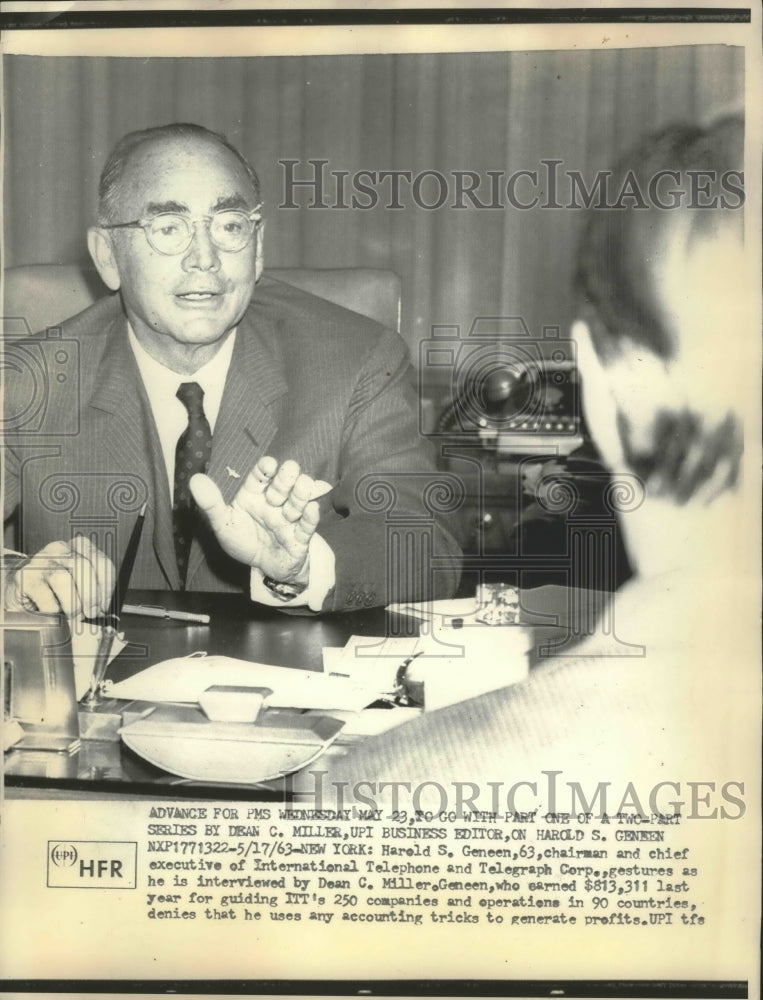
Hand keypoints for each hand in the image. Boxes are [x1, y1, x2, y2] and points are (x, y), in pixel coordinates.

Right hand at [4, 536, 114, 617]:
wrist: (23, 591)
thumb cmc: (56, 589)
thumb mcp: (80, 585)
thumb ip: (95, 592)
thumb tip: (104, 611)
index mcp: (79, 547)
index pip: (101, 562)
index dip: (106, 587)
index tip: (105, 605)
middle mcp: (60, 549)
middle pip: (83, 567)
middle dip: (90, 595)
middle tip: (90, 613)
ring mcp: (40, 561)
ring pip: (63, 579)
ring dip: (72, 604)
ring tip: (73, 615)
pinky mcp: (25, 577)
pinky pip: (45, 596)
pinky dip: (53, 610)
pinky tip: (54, 612)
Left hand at [190, 457, 320, 582]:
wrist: (265, 569)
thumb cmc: (245, 541)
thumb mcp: (224, 524)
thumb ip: (211, 503)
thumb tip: (195, 479)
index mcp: (254, 496)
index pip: (260, 478)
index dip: (265, 469)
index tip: (268, 463)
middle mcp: (273, 505)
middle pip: (281, 487)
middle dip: (286, 478)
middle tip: (290, 469)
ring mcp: (288, 521)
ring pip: (296, 504)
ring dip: (301, 494)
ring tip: (304, 483)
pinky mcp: (299, 539)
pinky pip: (306, 528)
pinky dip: (310, 518)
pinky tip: (312, 508)